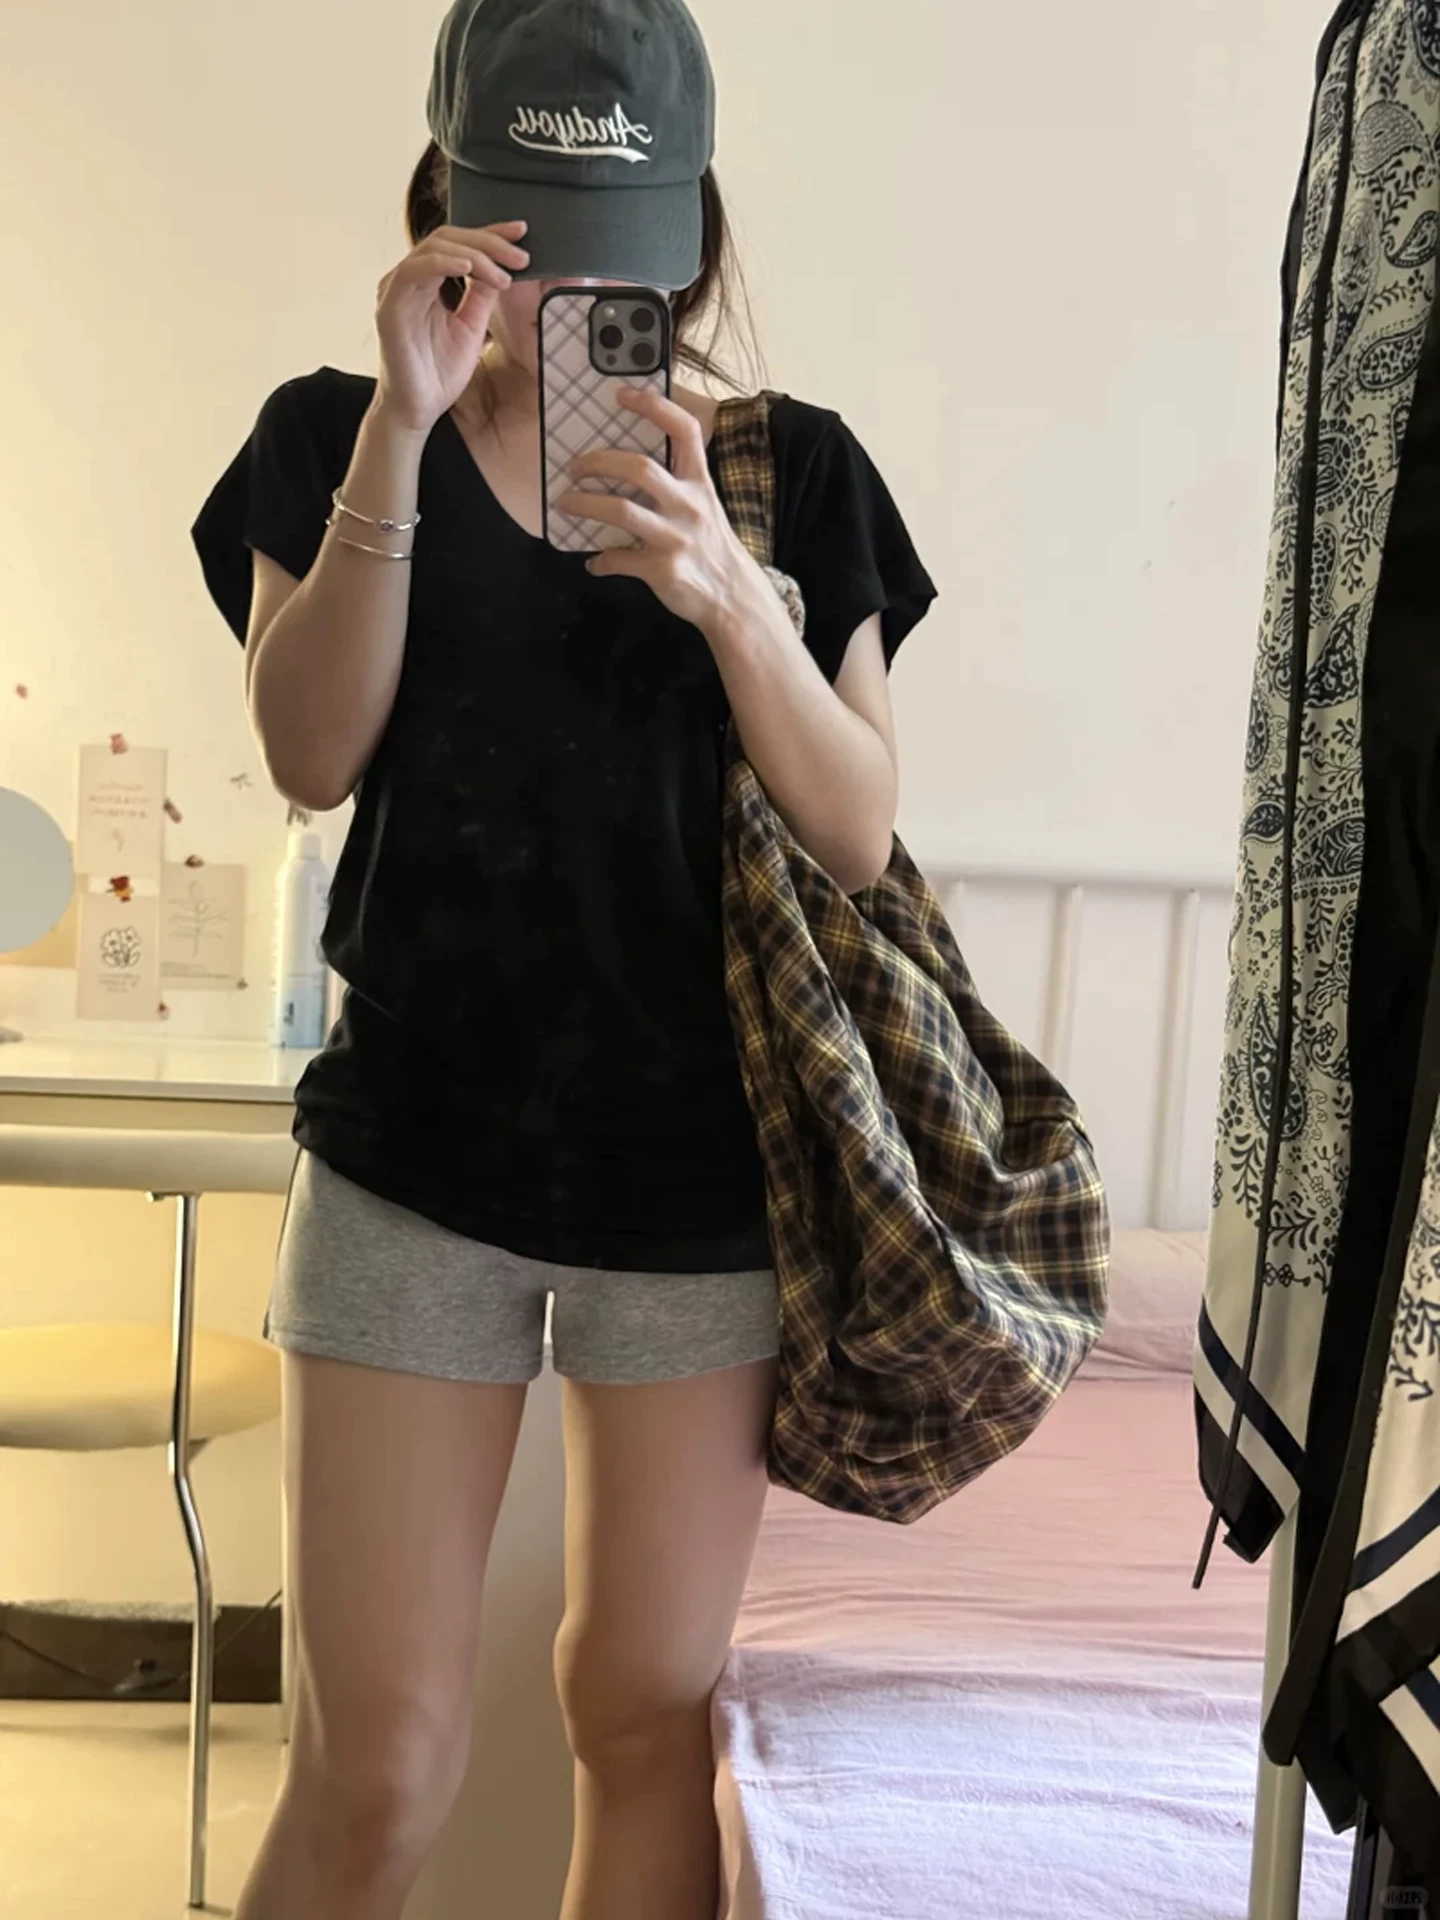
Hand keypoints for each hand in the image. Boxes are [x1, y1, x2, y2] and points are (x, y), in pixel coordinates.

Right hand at [372, 223, 530, 436]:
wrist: (417, 409)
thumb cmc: (437, 373)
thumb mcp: (472, 328)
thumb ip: (481, 296)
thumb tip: (501, 268)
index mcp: (428, 281)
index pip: (459, 244)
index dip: (490, 234)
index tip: (521, 233)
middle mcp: (411, 279)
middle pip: (449, 237)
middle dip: (489, 242)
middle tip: (521, 256)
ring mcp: (398, 289)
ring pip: (435, 247)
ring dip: (475, 254)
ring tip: (503, 273)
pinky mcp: (390, 306)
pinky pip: (415, 270)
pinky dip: (443, 263)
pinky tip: (468, 267)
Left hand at [556, 390, 762, 633]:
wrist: (733, 597)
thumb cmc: (711, 546)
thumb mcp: (705, 506)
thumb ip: (676, 484)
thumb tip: (628, 468)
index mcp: (700, 482)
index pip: (684, 430)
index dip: (654, 405)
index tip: (622, 393)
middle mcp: (689, 505)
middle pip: (638, 468)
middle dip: (598, 462)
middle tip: (575, 467)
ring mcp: (675, 538)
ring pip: (620, 510)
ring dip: (584, 505)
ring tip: (565, 503)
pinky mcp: (662, 569)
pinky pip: (618, 560)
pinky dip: (601, 561)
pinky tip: (594, 562)